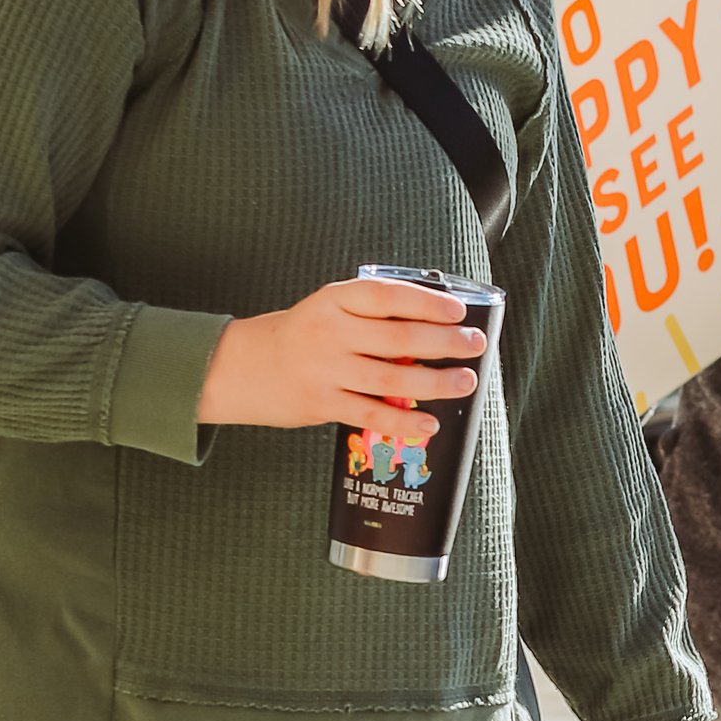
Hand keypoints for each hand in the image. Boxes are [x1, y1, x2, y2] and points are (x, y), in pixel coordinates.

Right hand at [198, 273, 486, 440]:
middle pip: (398, 336)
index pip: (388, 296)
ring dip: (434, 382)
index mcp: (336, 299)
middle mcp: (331, 331)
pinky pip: (371, 413)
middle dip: (444, 341)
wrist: (244, 367)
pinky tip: (429, 425)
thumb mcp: (330, 309)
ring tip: (465, 382)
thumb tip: (435, 329)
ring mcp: (325, 368)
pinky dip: (403, 421)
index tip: (459, 310)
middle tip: (475, 345)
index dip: (427, 302)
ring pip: (390, 377)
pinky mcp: (322, 403)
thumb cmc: (302, 336)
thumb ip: (372, 315)